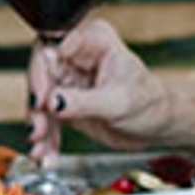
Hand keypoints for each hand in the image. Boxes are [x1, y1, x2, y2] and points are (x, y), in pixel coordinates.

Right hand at [35, 17, 172, 152]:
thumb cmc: (149, 103)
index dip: (42, 74)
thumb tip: (54, 102)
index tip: (43, 99)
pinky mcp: (65, 103)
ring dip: (38, 126)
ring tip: (41, 148)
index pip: (54, 48)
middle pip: (40, 75)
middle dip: (37, 106)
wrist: (156, 125)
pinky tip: (46, 153)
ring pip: (40, 100)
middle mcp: (76, 57)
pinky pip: (47, 119)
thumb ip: (85, 101)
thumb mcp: (119, 102)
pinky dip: (45, 138)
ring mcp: (69, 81)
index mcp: (93, 42)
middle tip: (38, 129)